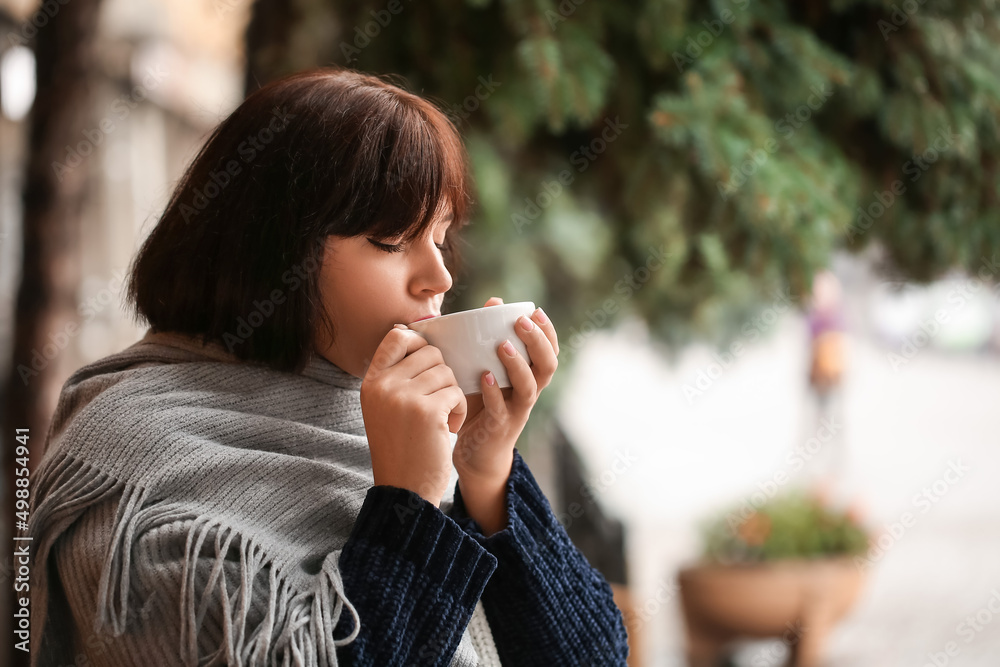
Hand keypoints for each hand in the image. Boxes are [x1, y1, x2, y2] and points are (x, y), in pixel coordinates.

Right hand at [360, 326, 466, 506]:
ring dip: (452, 395)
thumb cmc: (400, 447)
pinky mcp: (426, 411)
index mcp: (371, 382)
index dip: (419, 342)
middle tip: (437, 402)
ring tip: (441, 418)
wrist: (404, 490)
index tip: (428, 365)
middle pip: (430, 353)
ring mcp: (403, 397)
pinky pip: (456, 393)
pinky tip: (447, 429)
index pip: (397, 337)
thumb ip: (394, 375)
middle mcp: (383, 386)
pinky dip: (459, 410)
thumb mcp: (384, 407)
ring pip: (446, 372)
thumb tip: (411, 333)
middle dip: (442, 375)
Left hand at [453, 297, 558, 533]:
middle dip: (538, 342)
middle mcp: (528, 394)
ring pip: (529, 388)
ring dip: (518, 364)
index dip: (548, 332)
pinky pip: (499, 409)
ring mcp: (515, 412)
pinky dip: (493, 392)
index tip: (536, 311)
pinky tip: (483, 376)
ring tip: (502, 344)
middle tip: (522, 321)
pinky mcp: (497, 428)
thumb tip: (493, 302)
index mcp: (529, 379)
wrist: (476, 456)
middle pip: (547, 367)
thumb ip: (490, 340)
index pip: (550, 352)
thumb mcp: (486, 371)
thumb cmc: (481, 407)